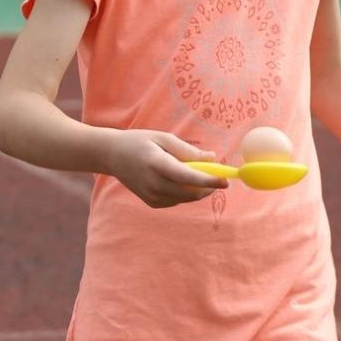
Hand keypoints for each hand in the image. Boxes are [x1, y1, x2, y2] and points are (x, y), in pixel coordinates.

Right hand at [106, 129, 225, 208]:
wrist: (113, 155)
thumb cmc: (140, 142)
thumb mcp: (164, 138)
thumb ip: (189, 151)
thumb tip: (213, 159)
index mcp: (157, 164)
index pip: (189, 178)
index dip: (210, 181)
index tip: (227, 181)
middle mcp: (154, 184)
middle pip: (191, 193)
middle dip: (209, 187)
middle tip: (218, 177)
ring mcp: (152, 196)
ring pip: (186, 199)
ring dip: (198, 189)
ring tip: (196, 173)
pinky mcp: (152, 202)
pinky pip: (177, 200)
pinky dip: (185, 192)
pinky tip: (178, 179)